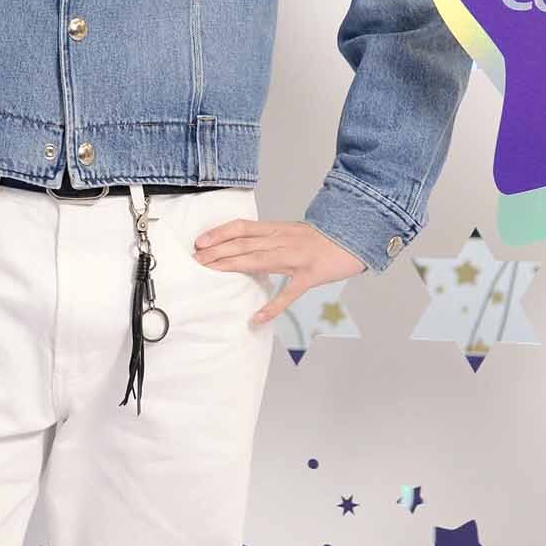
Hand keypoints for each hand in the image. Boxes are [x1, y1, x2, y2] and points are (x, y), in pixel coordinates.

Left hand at [192, 218, 367, 323]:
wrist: (352, 238)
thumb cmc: (320, 238)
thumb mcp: (291, 232)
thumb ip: (269, 239)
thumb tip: (243, 246)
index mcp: (276, 229)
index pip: (241, 227)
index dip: (219, 233)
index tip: (199, 242)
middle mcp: (282, 240)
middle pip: (243, 244)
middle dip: (217, 252)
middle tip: (194, 261)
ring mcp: (295, 258)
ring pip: (258, 261)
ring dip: (232, 266)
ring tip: (211, 274)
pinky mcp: (309, 276)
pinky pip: (289, 293)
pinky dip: (273, 306)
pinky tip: (257, 318)